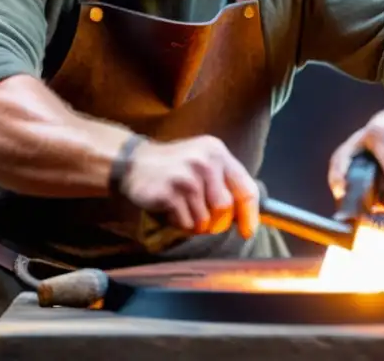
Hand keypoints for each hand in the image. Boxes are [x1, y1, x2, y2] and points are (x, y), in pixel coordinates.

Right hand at [120, 135, 259, 237]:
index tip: (248, 231)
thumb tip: (244, 217)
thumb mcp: (203, 162)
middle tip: (203, 218)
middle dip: (216, 221)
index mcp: (218, 153)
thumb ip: (225, 183)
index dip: (250, 214)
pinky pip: (187, 223)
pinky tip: (171, 209)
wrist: (133, 161)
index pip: (246, 188)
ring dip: (195, 222)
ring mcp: (187, 177)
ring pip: (205, 219)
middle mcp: (206, 162)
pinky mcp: (170, 192)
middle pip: (226, 208)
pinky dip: (180, 223)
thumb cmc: (175, 166)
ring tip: (182, 207)